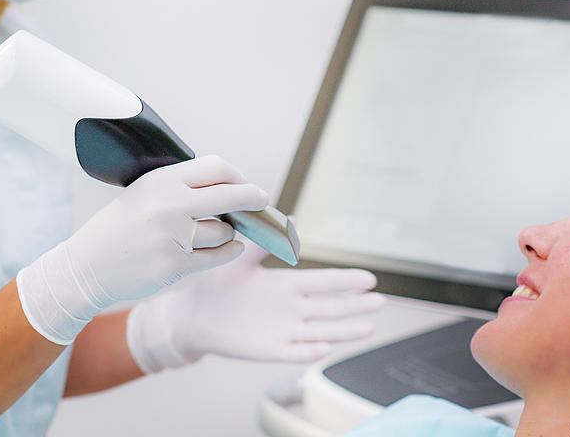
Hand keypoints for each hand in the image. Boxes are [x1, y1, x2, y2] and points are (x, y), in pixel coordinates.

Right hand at [17, 156, 268, 344]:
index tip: (245, 183)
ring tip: (212, 233)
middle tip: (262, 201)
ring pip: (225, 230)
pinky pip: (220, 255)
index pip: (217, 167)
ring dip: (228, 232)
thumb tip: (231, 187)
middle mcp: (170, 205)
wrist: (84, 269)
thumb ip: (182, 187)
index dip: (238, 176)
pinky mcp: (177, 265)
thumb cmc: (118, 229)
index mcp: (161, 181)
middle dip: (254, 198)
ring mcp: (174, 236)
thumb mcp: (143, 193)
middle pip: (232, 196)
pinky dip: (229, 250)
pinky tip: (229, 247)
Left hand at [126, 244, 386, 370]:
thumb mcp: (239, 256)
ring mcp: (280, 331)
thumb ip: (262, 239)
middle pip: (331, 308)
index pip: (324, 284)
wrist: (188, 312)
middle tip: (381, 302)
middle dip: (356, 305)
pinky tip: (326, 347)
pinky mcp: (266, 350)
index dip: (347, 282)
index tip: (370, 279)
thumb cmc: (214, 283)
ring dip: (345, 330)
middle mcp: (289, 309)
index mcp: (285, 286)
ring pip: (320, 331)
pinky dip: (309, 351)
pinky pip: (292, 352)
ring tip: (370, 327)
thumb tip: (285, 218)